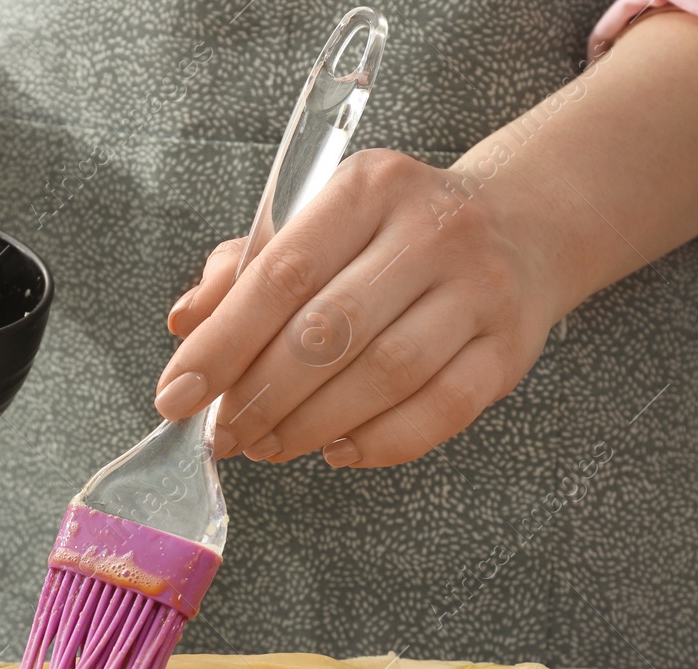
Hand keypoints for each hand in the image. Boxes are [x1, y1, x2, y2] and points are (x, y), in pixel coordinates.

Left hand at [156, 149, 560, 467]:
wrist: (520, 228)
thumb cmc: (392, 236)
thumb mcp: (318, 225)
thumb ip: (245, 271)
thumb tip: (184, 322)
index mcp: (368, 189)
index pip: (281, 274)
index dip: (222, 344)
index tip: (177, 394)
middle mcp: (430, 231)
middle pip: (329, 330)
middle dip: (262, 395)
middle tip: (226, 433)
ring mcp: (479, 290)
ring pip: (384, 375)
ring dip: (312, 424)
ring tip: (270, 445)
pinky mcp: (509, 347)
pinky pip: (441, 410)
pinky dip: (381, 442)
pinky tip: (338, 449)